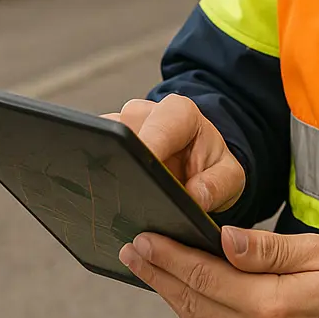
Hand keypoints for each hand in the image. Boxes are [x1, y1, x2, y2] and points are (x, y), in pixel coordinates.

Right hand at [102, 96, 244, 212]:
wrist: (195, 159)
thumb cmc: (210, 164)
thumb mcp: (229, 176)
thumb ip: (217, 185)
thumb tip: (194, 197)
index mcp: (179, 114)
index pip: (159, 128)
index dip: (149, 150)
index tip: (142, 179)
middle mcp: (144, 113)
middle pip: (122, 136)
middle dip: (123, 168)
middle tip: (127, 202)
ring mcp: (119, 126)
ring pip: (99, 145)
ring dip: (105, 173)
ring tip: (117, 205)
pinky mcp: (101, 142)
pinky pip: (89, 154)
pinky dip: (95, 177)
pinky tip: (105, 200)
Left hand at [119, 226, 318, 317]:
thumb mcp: (317, 251)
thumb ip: (267, 248)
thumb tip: (224, 238)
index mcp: (271, 306)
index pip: (205, 278)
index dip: (170, 257)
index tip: (144, 238)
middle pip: (192, 302)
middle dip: (158, 273)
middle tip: (131, 249)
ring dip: (168, 293)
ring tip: (146, 266)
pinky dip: (190, 311)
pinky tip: (178, 292)